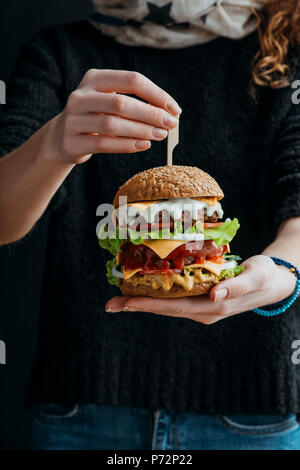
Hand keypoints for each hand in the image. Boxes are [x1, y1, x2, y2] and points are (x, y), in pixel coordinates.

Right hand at [47, 69, 180, 163]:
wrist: (62, 138)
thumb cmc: (96, 117)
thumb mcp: (110, 102)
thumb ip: (136, 104)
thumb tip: (170, 114)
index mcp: (94, 78)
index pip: (131, 80)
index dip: (156, 94)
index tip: (175, 109)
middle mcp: (80, 96)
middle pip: (121, 102)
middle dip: (150, 114)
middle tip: (170, 124)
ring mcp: (73, 119)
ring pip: (112, 124)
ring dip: (141, 130)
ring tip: (160, 135)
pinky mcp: (72, 142)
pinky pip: (104, 144)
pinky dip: (127, 145)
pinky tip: (144, 145)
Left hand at [106, 255, 296, 323]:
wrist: (273, 283)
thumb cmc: (264, 276)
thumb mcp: (255, 277)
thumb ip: (237, 285)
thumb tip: (214, 294)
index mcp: (214, 306)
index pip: (174, 307)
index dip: (148, 304)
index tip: (125, 303)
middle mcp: (204, 310)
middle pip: (164, 309)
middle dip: (137, 305)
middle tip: (110, 304)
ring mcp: (202, 307)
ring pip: (167, 306)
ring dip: (142, 302)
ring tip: (118, 298)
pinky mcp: (201, 300)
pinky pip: (174, 300)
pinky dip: (156, 296)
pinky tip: (144, 290)